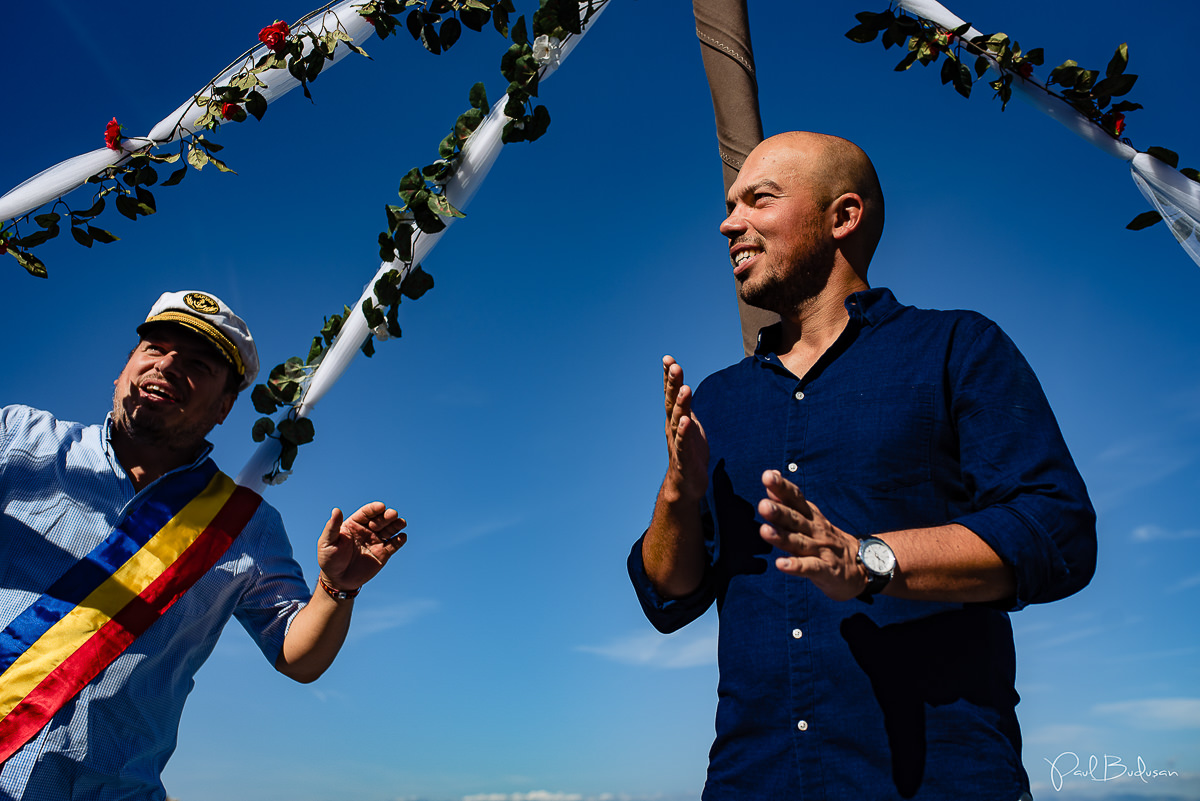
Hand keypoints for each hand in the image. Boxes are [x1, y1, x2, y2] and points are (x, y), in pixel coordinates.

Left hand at [317, 501, 406, 591]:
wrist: (338, 580)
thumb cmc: (329, 559)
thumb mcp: (327, 542)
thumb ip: (332, 527)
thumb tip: (336, 510)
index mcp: (354, 524)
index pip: (366, 513)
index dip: (374, 509)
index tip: (381, 507)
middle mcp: (367, 530)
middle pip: (380, 519)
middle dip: (387, 516)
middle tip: (393, 514)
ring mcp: (376, 541)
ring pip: (389, 530)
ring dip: (396, 525)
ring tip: (401, 522)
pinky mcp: (383, 553)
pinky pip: (394, 545)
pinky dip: (399, 540)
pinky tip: (402, 537)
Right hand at [662, 356, 708, 502]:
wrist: (687, 484)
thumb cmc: (690, 453)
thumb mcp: (690, 425)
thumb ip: (686, 407)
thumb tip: (683, 387)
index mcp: (676, 418)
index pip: (671, 395)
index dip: (669, 378)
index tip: (667, 359)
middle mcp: (673, 428)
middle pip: (672, 403)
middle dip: (673, 384)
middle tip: (674, 366)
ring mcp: (677, 442)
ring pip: (677, 420)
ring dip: (680, 404)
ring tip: (685, 388)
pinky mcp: (684, 458)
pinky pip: (683, 443)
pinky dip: (683, 432)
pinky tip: (684, 421)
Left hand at [757, 470, 867, 600]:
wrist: (860, 565)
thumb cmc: (825, 539)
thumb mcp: (809, 517)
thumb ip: (788, 501)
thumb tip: (771, 478)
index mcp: (810, 516)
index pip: (796, 498)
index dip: (783, 487)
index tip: (767, 476)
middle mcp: (815, 530)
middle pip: (796, 519)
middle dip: (779, 512)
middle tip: (763, 506)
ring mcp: (821, 550)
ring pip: (800, 542)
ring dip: (782, 537)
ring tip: (764, 531)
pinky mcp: (826, 570)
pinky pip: (810, 567)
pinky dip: (796, 566)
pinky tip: (781, 564)